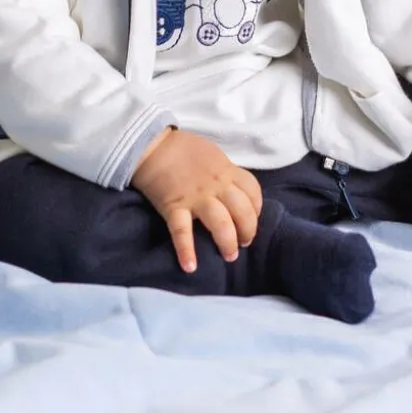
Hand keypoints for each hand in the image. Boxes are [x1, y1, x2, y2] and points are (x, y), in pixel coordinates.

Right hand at [131, 129, 262, 273]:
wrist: (154, 146)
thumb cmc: (184, 149)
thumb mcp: (213, 155)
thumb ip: (226, 173)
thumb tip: (235, 190)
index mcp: (227, 170)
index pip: (252, 190)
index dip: (257, 208)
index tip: (252, 219)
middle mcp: (216, 185)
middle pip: (242, 210)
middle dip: (248, 230)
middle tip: (243, 243)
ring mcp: (195, 197)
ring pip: (221, 223)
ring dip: (227, 242)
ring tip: (229, 255)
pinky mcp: (174, 207)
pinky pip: (182, 231)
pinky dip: (186, 250)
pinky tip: (190, 266)